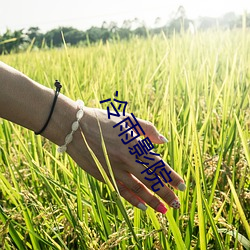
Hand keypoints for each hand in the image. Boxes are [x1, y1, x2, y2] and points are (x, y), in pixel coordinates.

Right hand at [66, 107, 185, 212]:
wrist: (75, 128)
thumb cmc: (103, 120)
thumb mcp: (127, 119)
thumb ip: (147, 129)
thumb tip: (163, 141)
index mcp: (134, 145)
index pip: (158, 166)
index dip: (171, 177)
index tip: (181, 186)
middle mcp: (127, 161)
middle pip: (151, 181)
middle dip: (165, 194)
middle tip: (176, 204)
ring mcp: (114, 170)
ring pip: (137, 190)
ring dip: (152, 201)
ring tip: (163, 210)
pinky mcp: (103, 175)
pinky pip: (121, 190)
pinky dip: (133, 199)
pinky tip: (142, 206)